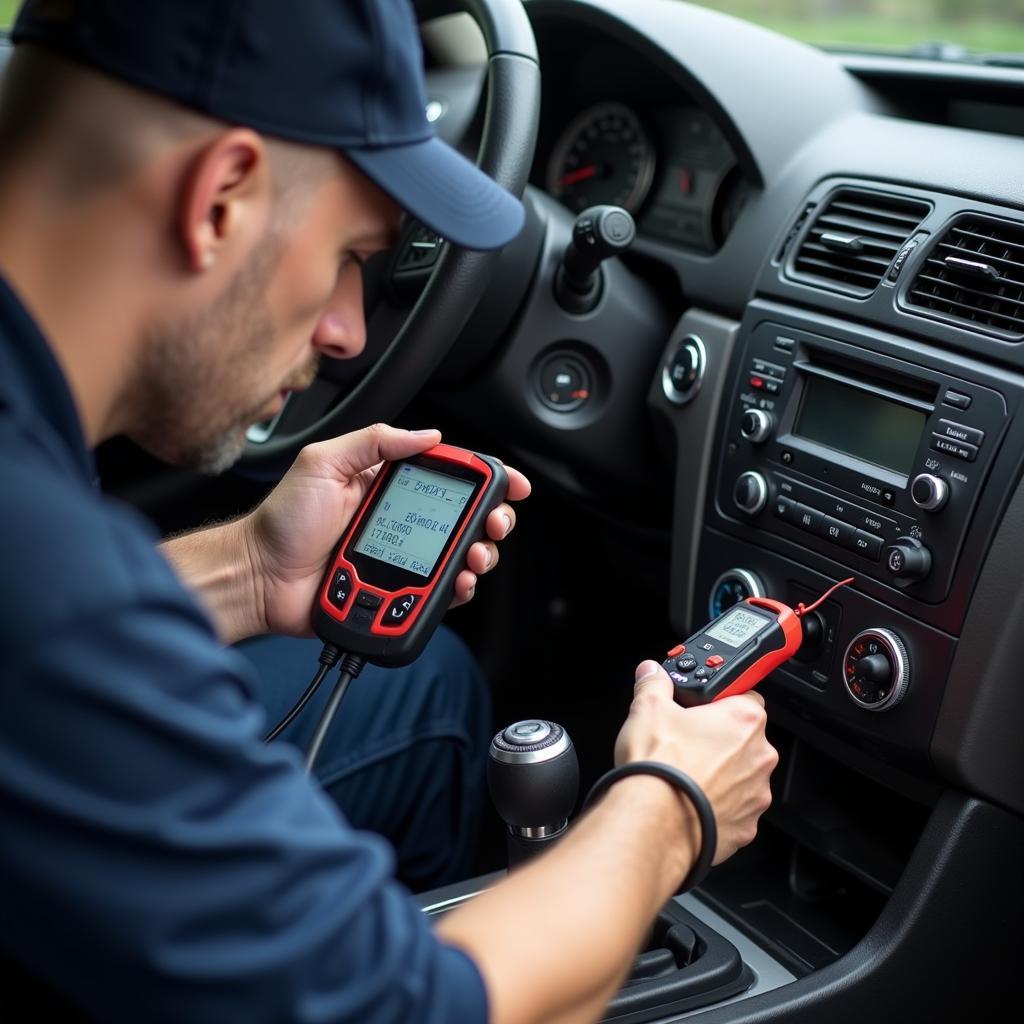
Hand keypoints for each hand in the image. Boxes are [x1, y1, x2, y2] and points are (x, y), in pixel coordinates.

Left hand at [239, 424, 530, 637]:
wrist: (259, 579)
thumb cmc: (282, 522)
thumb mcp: (322, 463)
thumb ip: (372, 442)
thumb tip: (427, 435)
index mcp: (387, 485)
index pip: (447, 476)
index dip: (484, 478)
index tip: (508, 482)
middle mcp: (400, 520)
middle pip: (464, 518)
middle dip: (492, 519)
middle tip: (496, 524)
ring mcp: (401, 558)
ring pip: (459, 557)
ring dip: (480, 556)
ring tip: (476, 558)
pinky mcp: (396, 592)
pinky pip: (439, 593)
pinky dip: (457, 590)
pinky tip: (457, 584)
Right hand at [613, 662, 777, 864]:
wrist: (655, 824)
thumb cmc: (660, 767)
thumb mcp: (647, 708)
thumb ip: (654, 683)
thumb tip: (651, 673)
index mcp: (744, 720)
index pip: (746, 696)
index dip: (721, 700)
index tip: (704, 707)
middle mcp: (760, 756)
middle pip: (744, 738)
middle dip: (719, 738)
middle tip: (687, 741)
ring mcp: (756, 795)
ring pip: (741, 776)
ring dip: (721, 773)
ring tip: (685, 774)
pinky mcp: (745, 827)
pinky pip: (735, 809)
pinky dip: (717, 805)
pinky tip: (691, 800)